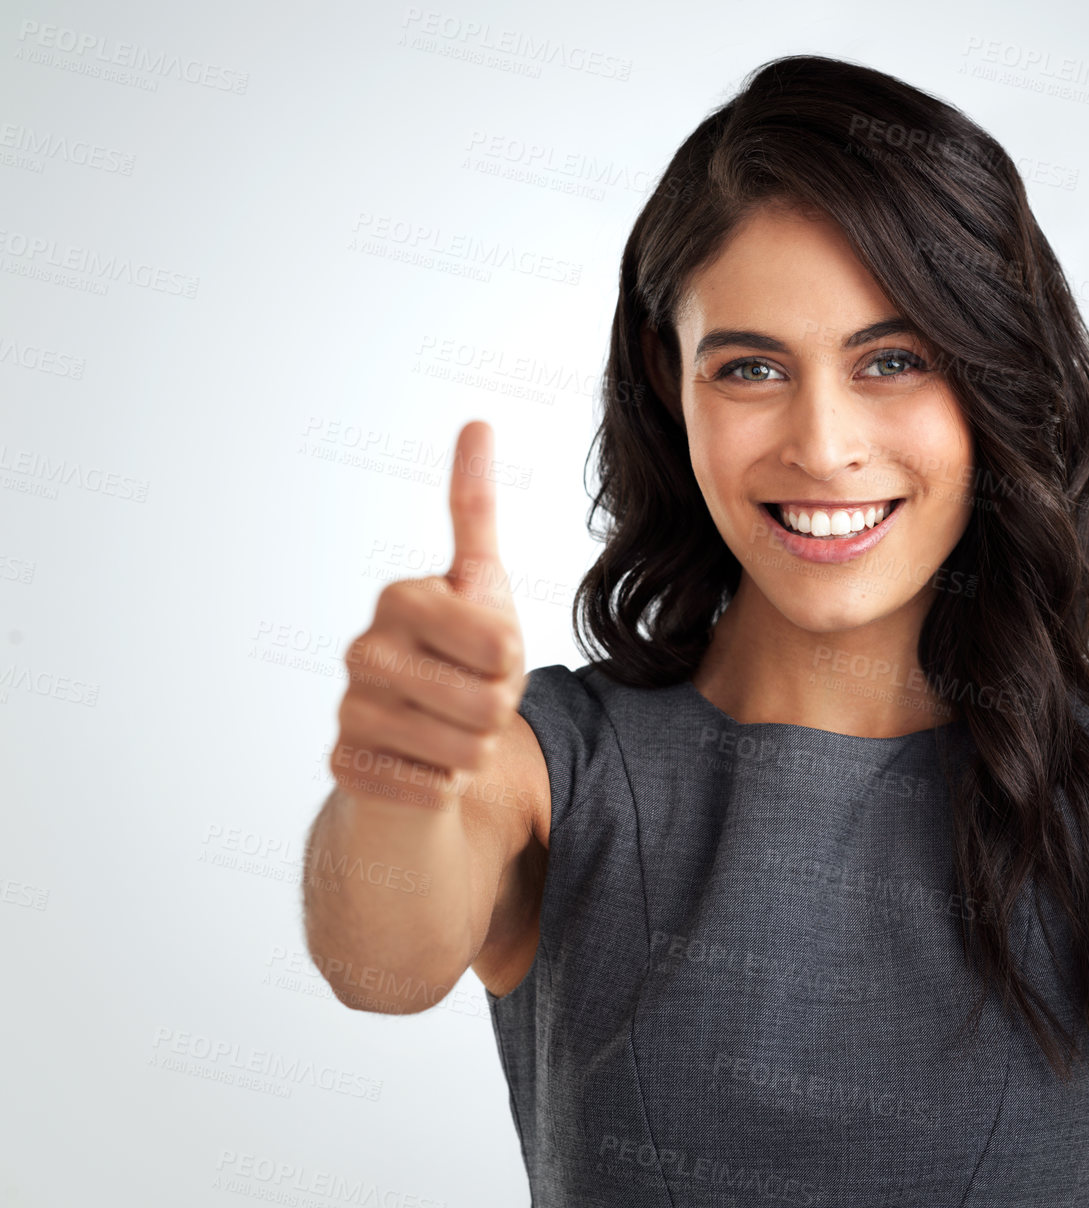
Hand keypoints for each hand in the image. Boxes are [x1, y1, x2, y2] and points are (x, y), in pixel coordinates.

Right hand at [331, 420, 525, 809]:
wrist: (416, 738)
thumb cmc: (459, 656)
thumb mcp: (481, 584)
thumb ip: (474, 510)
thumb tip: (476, 420)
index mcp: (400, 597)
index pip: (502, 644)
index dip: (515, 659)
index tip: (492, 653)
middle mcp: (362, 649)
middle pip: (489, 703)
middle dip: (501, 711)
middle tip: (475, 700)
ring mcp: (348, 710)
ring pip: (466, 752)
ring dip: (476, 750)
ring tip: (452, 730)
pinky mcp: (344, 767)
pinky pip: (433, 788)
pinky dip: (445, 785)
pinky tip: (424, 766)